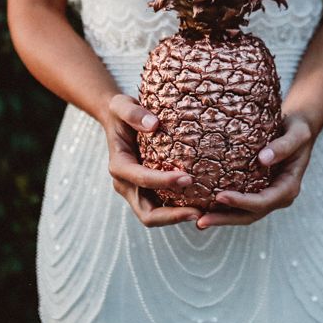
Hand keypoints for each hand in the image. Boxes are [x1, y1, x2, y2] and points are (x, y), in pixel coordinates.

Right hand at [105, 94, 201, 226]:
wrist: (118, 121)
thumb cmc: (121, 112)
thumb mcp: (121, 105)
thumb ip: (133, 113)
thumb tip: (153, 125)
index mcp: (119, 165)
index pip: (141, 179)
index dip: (163, 181)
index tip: (188, 177)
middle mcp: (126, 184)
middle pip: (146, 212)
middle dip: (172, 215)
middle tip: (199, 211)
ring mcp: (136, 190)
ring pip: (155, 215)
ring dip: (177, 218)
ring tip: (204, 214)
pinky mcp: (147, 191)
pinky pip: (163, 206)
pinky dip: (179, 210)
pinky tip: (202, 206)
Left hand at [196, 114, 313, 228]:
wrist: (298, 128)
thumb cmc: (298, 129)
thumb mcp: (296, 134)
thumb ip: (283, 146)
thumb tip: (263, 159)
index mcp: (289, 187)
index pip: (264, 201)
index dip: (242, 202)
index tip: (220, 196)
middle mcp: (278, 196)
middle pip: (250, 215)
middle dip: (225, 219)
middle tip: (201, 221)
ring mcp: (268, 196)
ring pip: (243, 213)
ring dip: (221, 217)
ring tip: (197, 218)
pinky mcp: (258, 190)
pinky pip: (240, 202)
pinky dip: (223, 206)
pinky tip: (203, 205)